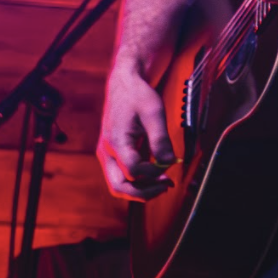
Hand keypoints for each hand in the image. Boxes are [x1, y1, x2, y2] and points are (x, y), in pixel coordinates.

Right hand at [98, 69, 173, 201]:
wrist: (124, 85)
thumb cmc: (138, 96)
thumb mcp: (154, 113)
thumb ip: (160, 139)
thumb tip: (169, 162)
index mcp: (116, 141)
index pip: (133, 170)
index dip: (153, 173)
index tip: (169, 166)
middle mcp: (107, 152)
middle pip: (118, 186)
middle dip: (144, 192)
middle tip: (166, 185)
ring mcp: (108, 154)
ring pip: (118, 184)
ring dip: (140, 189)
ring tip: (163, 183)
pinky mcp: (113, 154)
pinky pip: (121, 175)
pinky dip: (138, 181)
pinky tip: (156, 175)